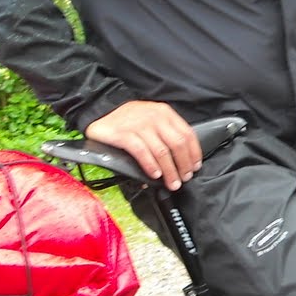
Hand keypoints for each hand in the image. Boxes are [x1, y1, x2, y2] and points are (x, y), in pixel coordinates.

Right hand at [83, 101, 202, 189]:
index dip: (193, 153)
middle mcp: (153, 116)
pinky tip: (154, 175)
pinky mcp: (123, 133)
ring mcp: (138, 124)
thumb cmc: (128, 122)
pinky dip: (150, 165)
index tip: (195, 167)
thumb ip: (165, 134)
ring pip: (162, 151)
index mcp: (164, 112)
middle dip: (183, 165)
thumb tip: (181, 161)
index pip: (187, 134)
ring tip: (172, 183)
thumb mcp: (151, 121)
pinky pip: (142, 152)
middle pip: (177, 144)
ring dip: (170, 170)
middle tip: (183, 179)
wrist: (100, 115)